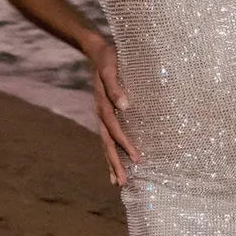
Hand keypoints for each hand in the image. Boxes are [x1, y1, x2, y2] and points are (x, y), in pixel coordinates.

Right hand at [86, 36, 139, 186]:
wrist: (98, 52)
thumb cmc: (109, 59)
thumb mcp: (111, 69)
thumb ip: (116, 87)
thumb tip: (125, 106)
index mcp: (103, 106)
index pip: (115, 130)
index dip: (125, 145)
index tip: (137, 159)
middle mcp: (101, 114)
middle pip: (107, 144)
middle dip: (114, 163)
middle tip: (122, 183)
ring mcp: (102, 116)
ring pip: (106, 144)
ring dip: (112, 162)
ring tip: (117, 182)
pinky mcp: (106, 115)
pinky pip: (108, 138)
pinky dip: (112, 152)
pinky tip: (117, 163)